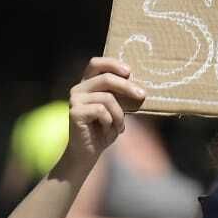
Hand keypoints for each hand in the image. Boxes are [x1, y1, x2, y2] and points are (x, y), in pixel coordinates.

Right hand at [63, 57, 146, 172]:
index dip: (112, 63)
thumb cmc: (103, 130)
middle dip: (127, 86)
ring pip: (107, 98)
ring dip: (119, 114)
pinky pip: (101, 111)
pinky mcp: (75, 112)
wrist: (87, 153)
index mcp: (87, 84)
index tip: (129, 71)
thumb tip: (139, 86)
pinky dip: (110, 122)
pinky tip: (106, 130)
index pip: (96, 63)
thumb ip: (120, 95)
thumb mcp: (116, 109)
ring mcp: (75, 100)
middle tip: (142, 95)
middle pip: (106, 78)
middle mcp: (78, 89)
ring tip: (118, 126)